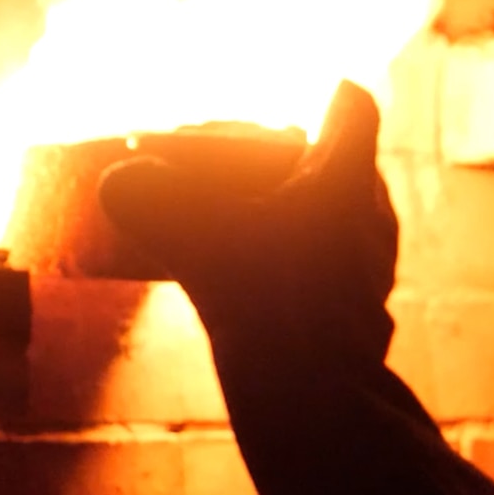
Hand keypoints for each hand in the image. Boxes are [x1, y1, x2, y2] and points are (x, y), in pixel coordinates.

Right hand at [97, 81, 397, 382]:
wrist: (317, 399)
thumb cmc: (263, 306)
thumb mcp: (194, 242)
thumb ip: (150, 201)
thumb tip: (116, 180)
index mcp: (348, 175)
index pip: (352, 106)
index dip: (323, 94)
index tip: (291, 101)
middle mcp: (375, 211)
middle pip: (336, 158)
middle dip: (278, 156)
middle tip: (225, 164)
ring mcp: (377, 262)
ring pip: (338, 210)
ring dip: (289, 205)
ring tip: (235, 216)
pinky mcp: (368, 305)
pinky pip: (335, 257)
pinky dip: (298, 250)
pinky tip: (255, 270)